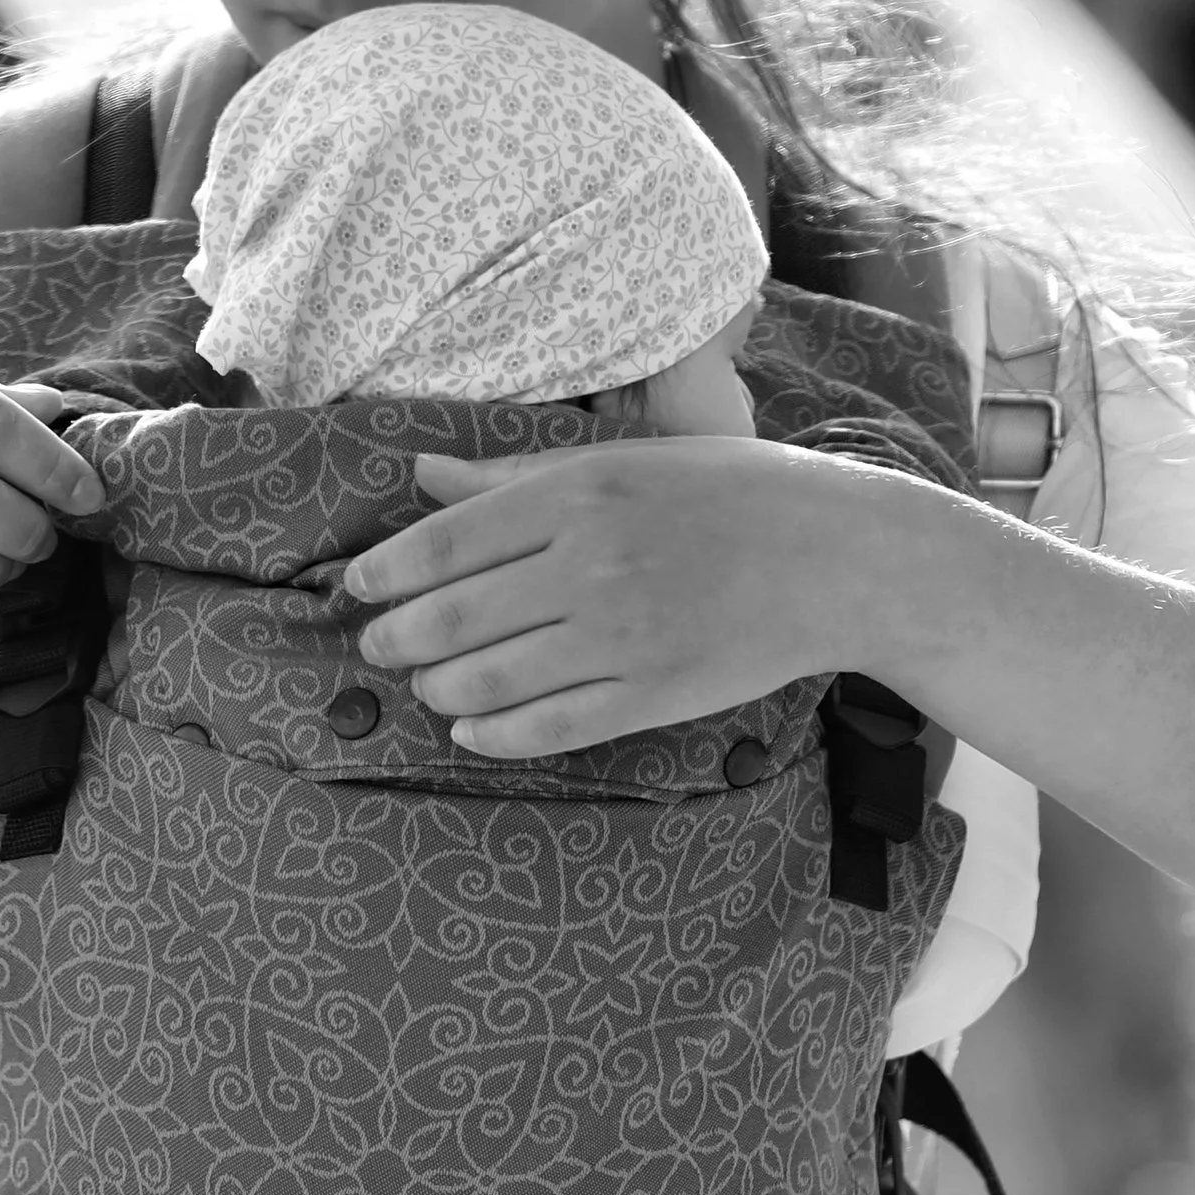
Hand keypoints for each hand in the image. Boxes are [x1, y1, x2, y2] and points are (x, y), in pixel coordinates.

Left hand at [342, 437, 874, 755]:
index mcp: (577, 494)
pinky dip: (493, 734)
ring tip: (425, 683)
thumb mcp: (621, 461)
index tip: (358, 587)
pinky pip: (549, 727)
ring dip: (437, 688)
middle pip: (452, 617)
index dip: (387, 572)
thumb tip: (420, 475)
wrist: (837, 558)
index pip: (446, 542)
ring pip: (488, 680)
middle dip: (396, 638)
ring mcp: (621, 637)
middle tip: (376, 645)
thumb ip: (516, 475)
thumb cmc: (728, 493)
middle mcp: (590, 565)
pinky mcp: (652, 695)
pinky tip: (470, 726)